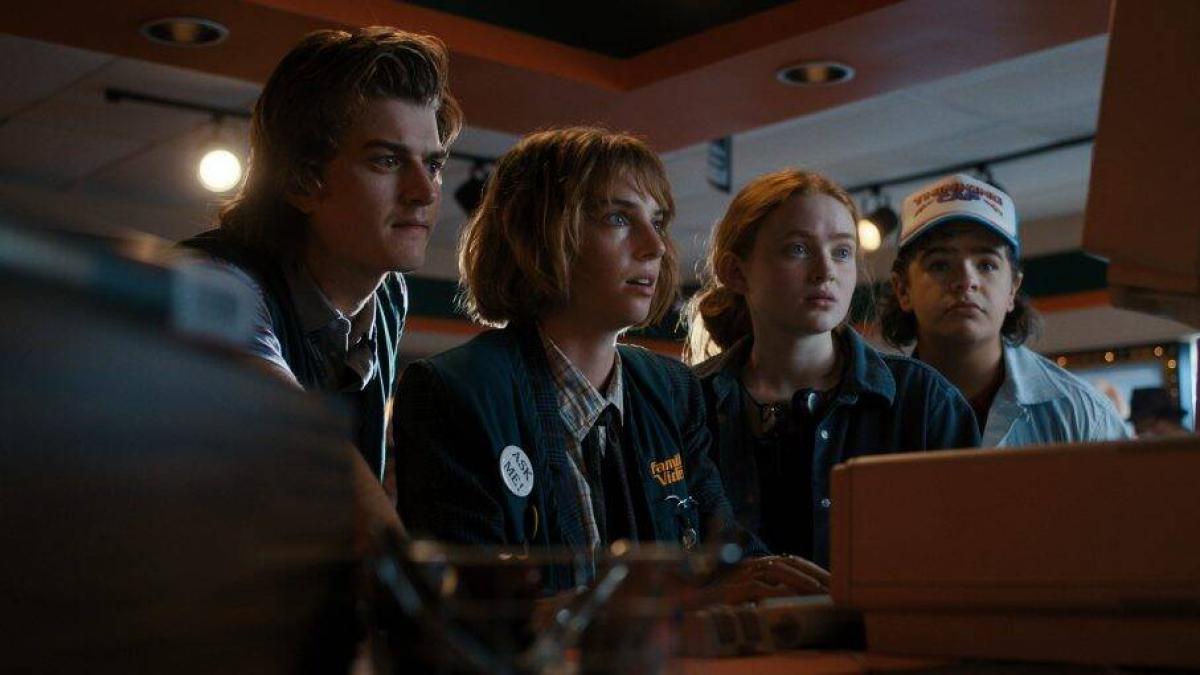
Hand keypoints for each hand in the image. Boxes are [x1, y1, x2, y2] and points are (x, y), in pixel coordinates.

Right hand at [695, 554, 828, 606]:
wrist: (685, 611)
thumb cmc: (715, 608)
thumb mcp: (744, 599)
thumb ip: (764, 595)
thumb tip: (791, 599)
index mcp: (753, 566)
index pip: (788, 561)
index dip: (811, 569)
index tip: (830, 582)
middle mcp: (747, 566)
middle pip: (786, 562)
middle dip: (812, 574)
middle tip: (832, 589)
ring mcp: (738, 576)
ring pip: (776, 570)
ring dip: (801, 582)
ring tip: (820, 594)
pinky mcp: (731, 590)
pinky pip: (760, 588)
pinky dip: (779, 593)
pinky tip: (795, 601)